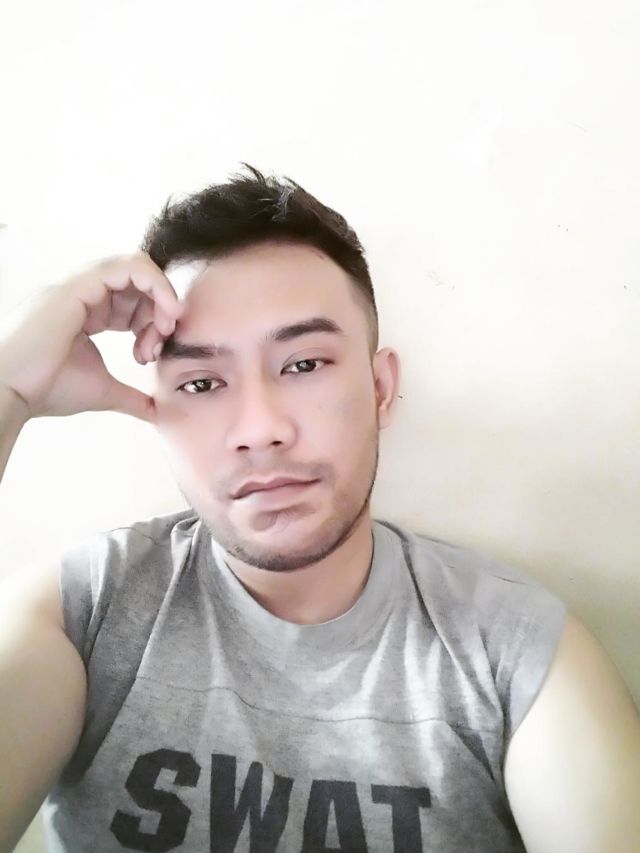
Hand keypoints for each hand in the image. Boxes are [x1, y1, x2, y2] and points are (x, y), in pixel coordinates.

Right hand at [0, 252, 181, 422]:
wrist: (10, 390)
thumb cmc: (45, 388)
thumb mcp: (102, 391)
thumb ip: (131, 397)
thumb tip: (155, 411)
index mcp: (87, 311)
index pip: (133, 300)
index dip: (153, 321)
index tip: (152, 353)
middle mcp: (84, 293)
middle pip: (139, 282)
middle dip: (161, 310)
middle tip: (160, 342)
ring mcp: (80, 284)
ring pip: (138, 267)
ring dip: (162, 296)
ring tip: (164, 328)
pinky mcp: (80, 284)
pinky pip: (131, 266)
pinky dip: (157, 285)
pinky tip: (166, 314)